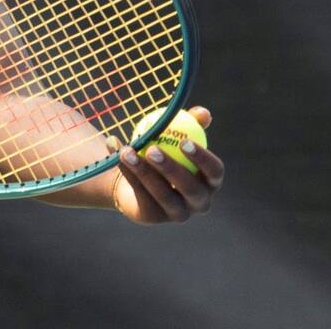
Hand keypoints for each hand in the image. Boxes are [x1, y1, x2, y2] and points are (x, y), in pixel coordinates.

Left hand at [112, 106, 223, 224]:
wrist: (137, 176)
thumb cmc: (166, 151)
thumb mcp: (177, 135)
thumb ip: (191, 123)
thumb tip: (203, 113)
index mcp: (210, 181)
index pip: (215, 171)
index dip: (202, 159)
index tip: (184, 141)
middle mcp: (199, 202)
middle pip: (190, 189)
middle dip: (171, 169)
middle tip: (153, 149)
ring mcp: (177, 213)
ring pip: (162, 195)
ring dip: (142, 171)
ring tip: (126, 150)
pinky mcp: (153, 217)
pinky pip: (140, 194)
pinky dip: (127, 172)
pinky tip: (115, 151)